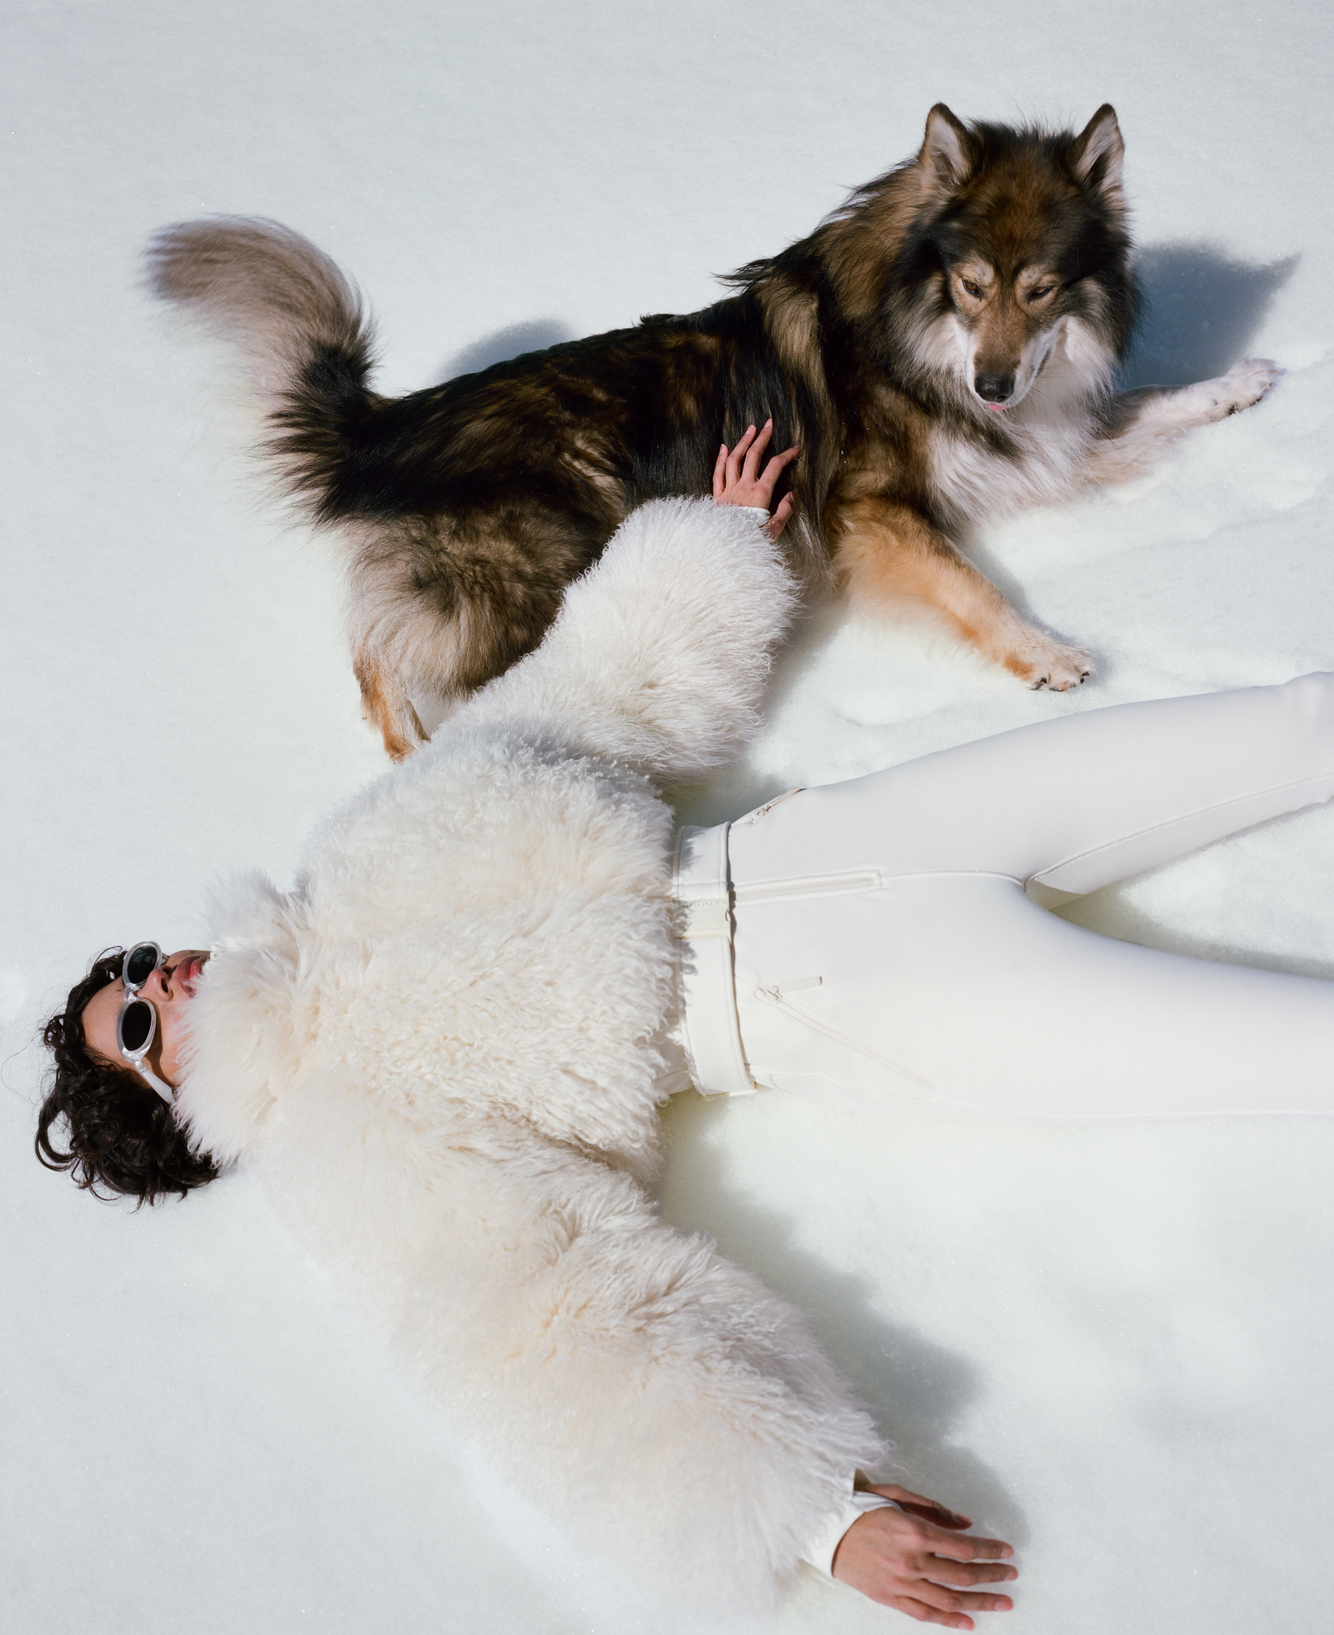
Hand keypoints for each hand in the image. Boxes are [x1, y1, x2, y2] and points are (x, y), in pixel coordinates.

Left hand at [712, 418, 799, 539]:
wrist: (723, 551)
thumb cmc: (750, 543)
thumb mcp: (773, 531)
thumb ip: (784, 512)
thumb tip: (791, 496)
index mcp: (760, 495)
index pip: (776, 466)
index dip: (787, 454)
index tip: (796, 449)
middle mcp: (743, 488)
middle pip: (753, 456)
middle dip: (763, 438)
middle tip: (769, 424)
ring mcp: (728, 491)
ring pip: (734, 460)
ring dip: (743, 442)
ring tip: (750, 429)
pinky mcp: (717, 499)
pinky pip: (718, 474)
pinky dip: (721, 459)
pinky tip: (724, 448)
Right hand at [831, 1485, 1016, 1628]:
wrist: (823, 1528)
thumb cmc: (860, 1505)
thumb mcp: (897, 1495)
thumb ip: (933, 1509)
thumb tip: (966, 1524)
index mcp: (913, 1531)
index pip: (964, 1547)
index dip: (989, 1550)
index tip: (1007, 1551)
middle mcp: (911, 1561)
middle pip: (962, 1575)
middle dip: (992, 1575)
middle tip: (1012, 1576)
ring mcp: (900, 1584)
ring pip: (949, 1599)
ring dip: (980, 1602)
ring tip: (1003, 1603)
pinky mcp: (889, 1598)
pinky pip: (925, 1614)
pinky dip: (949, 1620)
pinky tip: (969, 1623)